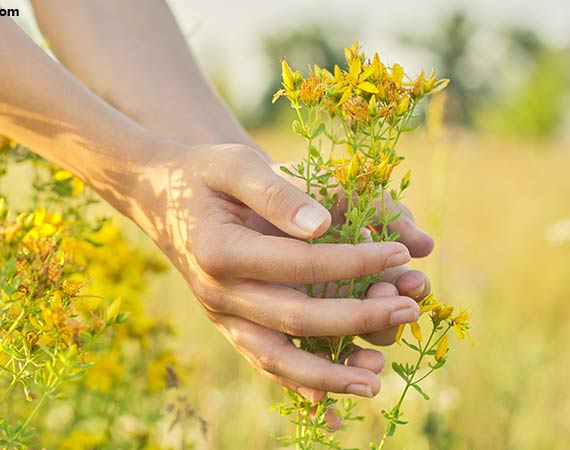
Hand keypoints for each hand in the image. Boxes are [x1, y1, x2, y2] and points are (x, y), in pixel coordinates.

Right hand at [108, 143, 425, 396]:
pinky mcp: (227, 326)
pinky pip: (263, 361)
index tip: (400, 253)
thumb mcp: (237, 165)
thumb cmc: (206, 174)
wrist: (161, 197)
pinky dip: (296, 382)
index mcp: (220, 252)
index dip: (355, 261)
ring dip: (328, 373)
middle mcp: (217, 294)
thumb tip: (324, 226)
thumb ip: (278, 194)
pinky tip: (329, 397)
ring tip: (376, 379)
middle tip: (409, 310)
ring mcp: (220, 316)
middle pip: (296, 318)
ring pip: (276, 358)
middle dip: (358, 317)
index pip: (301, 264)